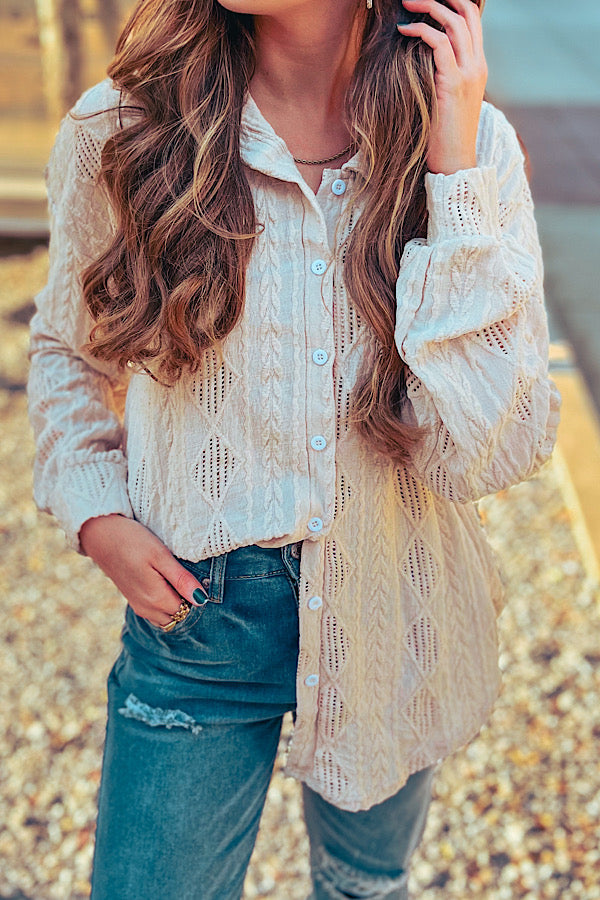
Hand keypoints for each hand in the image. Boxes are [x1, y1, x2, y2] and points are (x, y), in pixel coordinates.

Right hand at [79, 514, 208, 627]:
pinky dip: (163, 602)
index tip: (193, 576)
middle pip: (177, 616)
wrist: (100, 535)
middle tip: (184, 576)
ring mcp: (138, 606)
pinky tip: (161, 580)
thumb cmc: (132, 541)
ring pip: (165, 616)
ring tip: (173, 577)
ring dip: (174, 603)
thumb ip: (181, 580)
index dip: (194, 595)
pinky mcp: (133, 599)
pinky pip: (155, 611)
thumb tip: (202, 600)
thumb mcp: (161, 556)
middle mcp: (147, 609)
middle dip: (185, 603)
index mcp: (156, 600)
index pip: (187, 610)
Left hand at [397, 0, 486, 174]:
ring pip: (455, 23)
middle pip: (467, 14)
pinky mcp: (454, 84)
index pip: (472, 21)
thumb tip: (419, 62)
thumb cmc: (443, 136)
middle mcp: (477, 66)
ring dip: (429, 8)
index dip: (453, 4)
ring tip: (407, 5)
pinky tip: (405, 31)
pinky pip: (440, 44)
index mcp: (477, 67)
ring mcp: (469, 74)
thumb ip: (441, 78)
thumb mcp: (445, 101)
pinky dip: (422, 31)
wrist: (454, 163)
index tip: (429, 3)